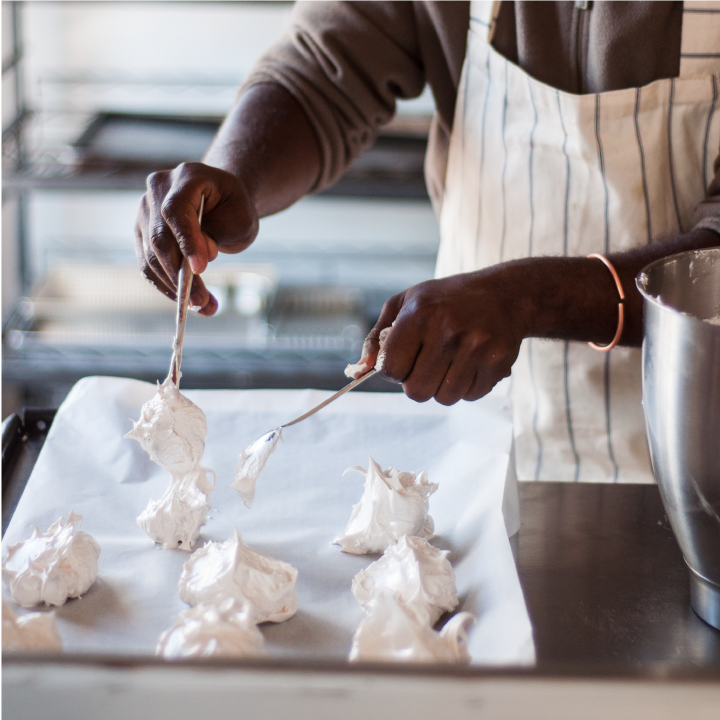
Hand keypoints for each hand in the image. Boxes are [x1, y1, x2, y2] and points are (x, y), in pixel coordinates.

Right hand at [134, 162, 258, 315]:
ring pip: (150, 256)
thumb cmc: (234, 207)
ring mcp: (145, 211)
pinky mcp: (142, 233)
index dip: (186, 241)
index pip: (176, 211)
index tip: (200, 269)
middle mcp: (158, 190)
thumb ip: (220, 234)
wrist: (222, 199)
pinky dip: (167, 286)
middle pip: (159, 237)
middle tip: (201, 302)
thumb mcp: (241, 218)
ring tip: (202, 307)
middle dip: (180, 274)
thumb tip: (198, 260)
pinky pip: (148, 265)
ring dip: (175, 287)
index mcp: (187, 176)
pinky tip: (188, 302)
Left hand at [362, 269, 529, 404]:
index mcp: (419, 315)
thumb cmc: (446, 300)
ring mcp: (475, 348)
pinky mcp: (497, 363)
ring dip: (442, 387)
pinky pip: (470, 396)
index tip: (404, 359)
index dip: (394, 370)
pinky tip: (471, 364)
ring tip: (450, 362)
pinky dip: (467, 387)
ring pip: (444, 398)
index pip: (391, 369)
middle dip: (417, 383)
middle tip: (427, 364)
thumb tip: (360, 371)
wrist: (505, 295)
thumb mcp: (405, 304)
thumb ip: (377, 337)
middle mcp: (447, 331)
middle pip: (416, 391)